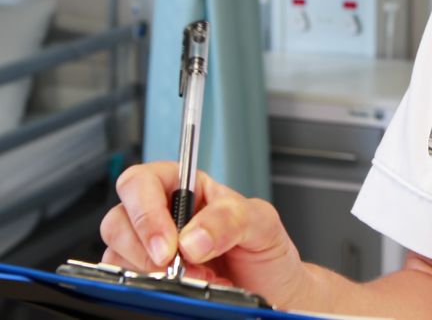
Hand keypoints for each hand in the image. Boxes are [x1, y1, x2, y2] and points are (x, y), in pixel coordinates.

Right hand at [100, 161, 310, 306]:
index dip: (146, 211)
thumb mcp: (262, 222)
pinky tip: (188, 287)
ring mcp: (149, 248)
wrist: (273, 290)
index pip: (142, 182)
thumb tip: (192, 238)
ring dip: (154, 272)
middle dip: (145, 249)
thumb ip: (231, 218)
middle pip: (118, 219)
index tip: (169, 245)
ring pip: (116, 254)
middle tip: (178, 267)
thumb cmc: (265, 250)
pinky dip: (155, 289)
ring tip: (198, 275)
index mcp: (186, 187)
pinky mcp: (146, 277)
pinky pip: (127, 282)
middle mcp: (162, 214)